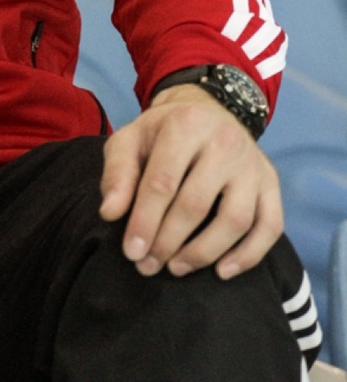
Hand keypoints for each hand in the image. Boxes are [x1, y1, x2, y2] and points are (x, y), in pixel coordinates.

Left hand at [99, 84, 283, 279]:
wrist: (205, 110)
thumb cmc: (162, 133)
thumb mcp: (131, 139)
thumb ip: (117, 173)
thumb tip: (110, 213)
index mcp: (185, 124)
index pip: (162, 181)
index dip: (144, 221)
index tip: (132, 252)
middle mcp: (224, 140)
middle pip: (196, 203)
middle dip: (168, 241)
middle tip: (148, 266)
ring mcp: (252, 163)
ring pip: (235, 219)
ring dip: (204, 252)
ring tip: (176, 267)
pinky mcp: (271, 181)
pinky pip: (270, 225)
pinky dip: (249, 255)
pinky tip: (222, 271)